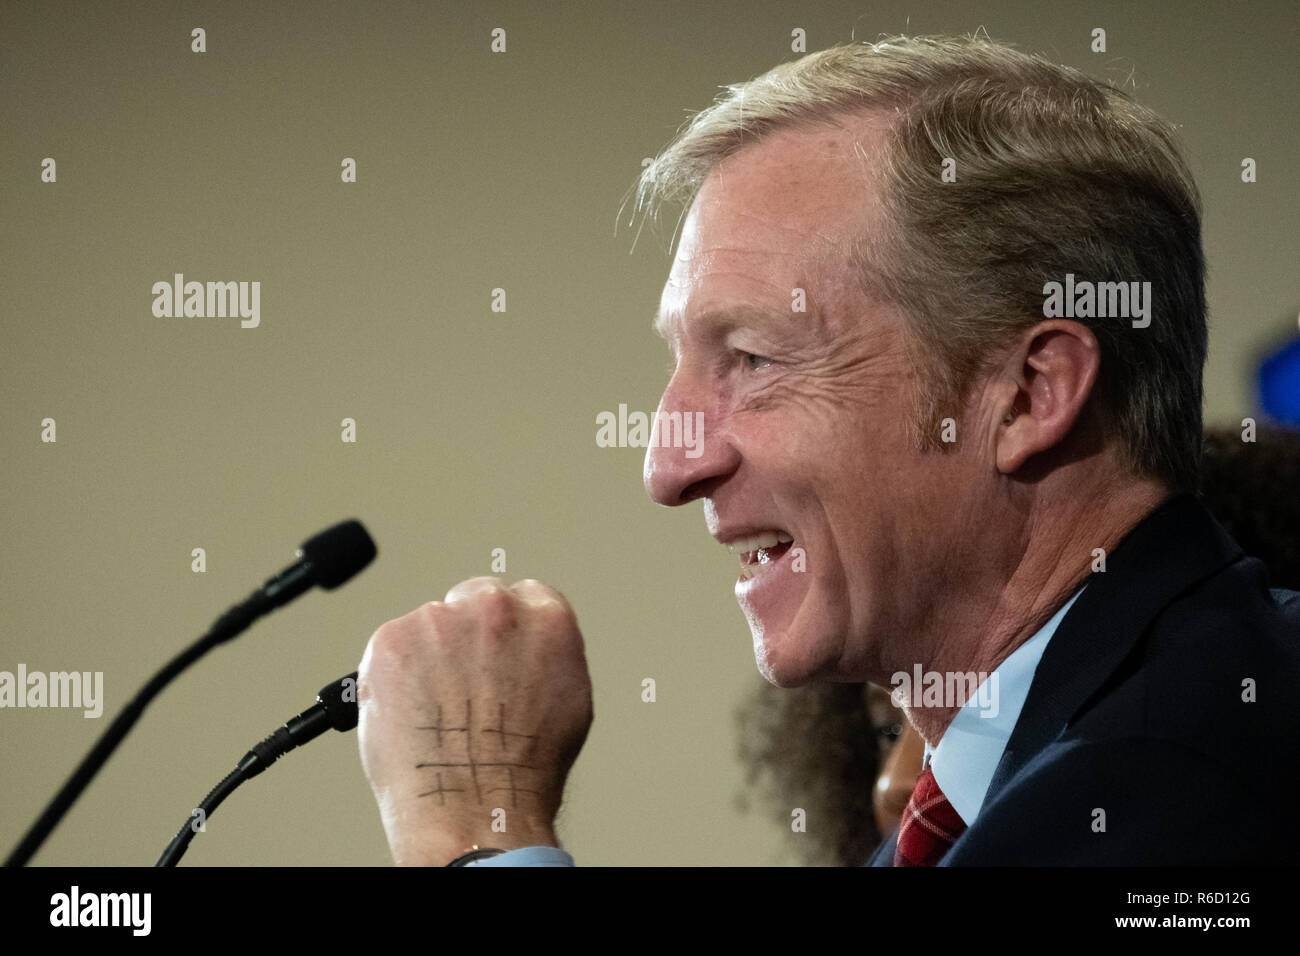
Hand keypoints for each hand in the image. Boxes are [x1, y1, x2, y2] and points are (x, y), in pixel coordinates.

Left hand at [357, 577, 593, 864]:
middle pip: (472, 601)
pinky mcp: (392, 639)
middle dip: (464, 636)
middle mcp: (494, 608)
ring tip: (436, 711)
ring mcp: (440, 621)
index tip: (494, 649)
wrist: (475, 804)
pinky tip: (410, 712)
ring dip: (428, 656)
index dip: (506, 629)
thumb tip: (526, 652)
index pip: (524, 596)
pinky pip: (391, 647)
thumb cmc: (523, 769)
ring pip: (429, 626)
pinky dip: (393, 675)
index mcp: (546, 617)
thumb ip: (545, 657)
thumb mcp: (566, 700)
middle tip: (460, 686)